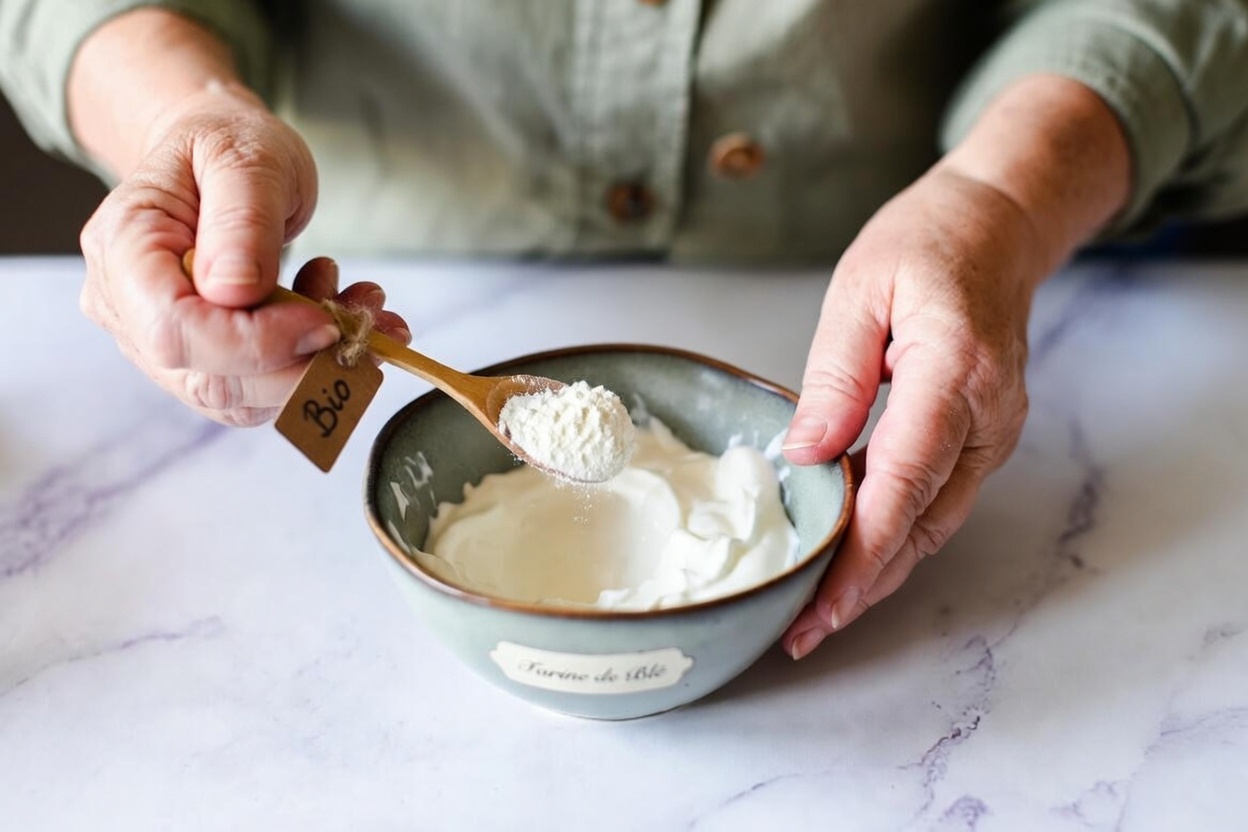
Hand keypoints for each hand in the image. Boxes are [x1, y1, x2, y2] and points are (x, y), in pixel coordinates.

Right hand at [77, 86, 409, 424]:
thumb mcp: (245, 157)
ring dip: (317, 367)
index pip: (175, 330)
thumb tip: (233, 292)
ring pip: (241, 397)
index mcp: (125, 248)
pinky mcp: (202, 361)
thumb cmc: (224, 145)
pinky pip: (259, 390)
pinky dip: (313, 366)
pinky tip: (342, 315)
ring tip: (362, 305)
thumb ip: (241, 220)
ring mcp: (159, 344)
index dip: (255, 342)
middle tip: (368, 317)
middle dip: (302, 363)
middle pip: (210, 380)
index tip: (324, 320)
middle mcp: (127, 308)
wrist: (218, 156)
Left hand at [779, 166, 1043, 657]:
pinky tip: (849, 552)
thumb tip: (805, 456)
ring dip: (879, 570)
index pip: (902, 484)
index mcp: (953, 372)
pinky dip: (894, 533)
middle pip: (922, 523)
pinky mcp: (983, 436)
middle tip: (803, 633)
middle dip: (864, 586)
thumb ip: (836, 376)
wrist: (999, 223)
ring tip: (818, 609)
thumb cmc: (928, 242)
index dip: (861, 555)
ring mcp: (993, 431)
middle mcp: (987, 416)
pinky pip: (936, 498)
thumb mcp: (862, 289)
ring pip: (933, 522)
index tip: (819, 604)